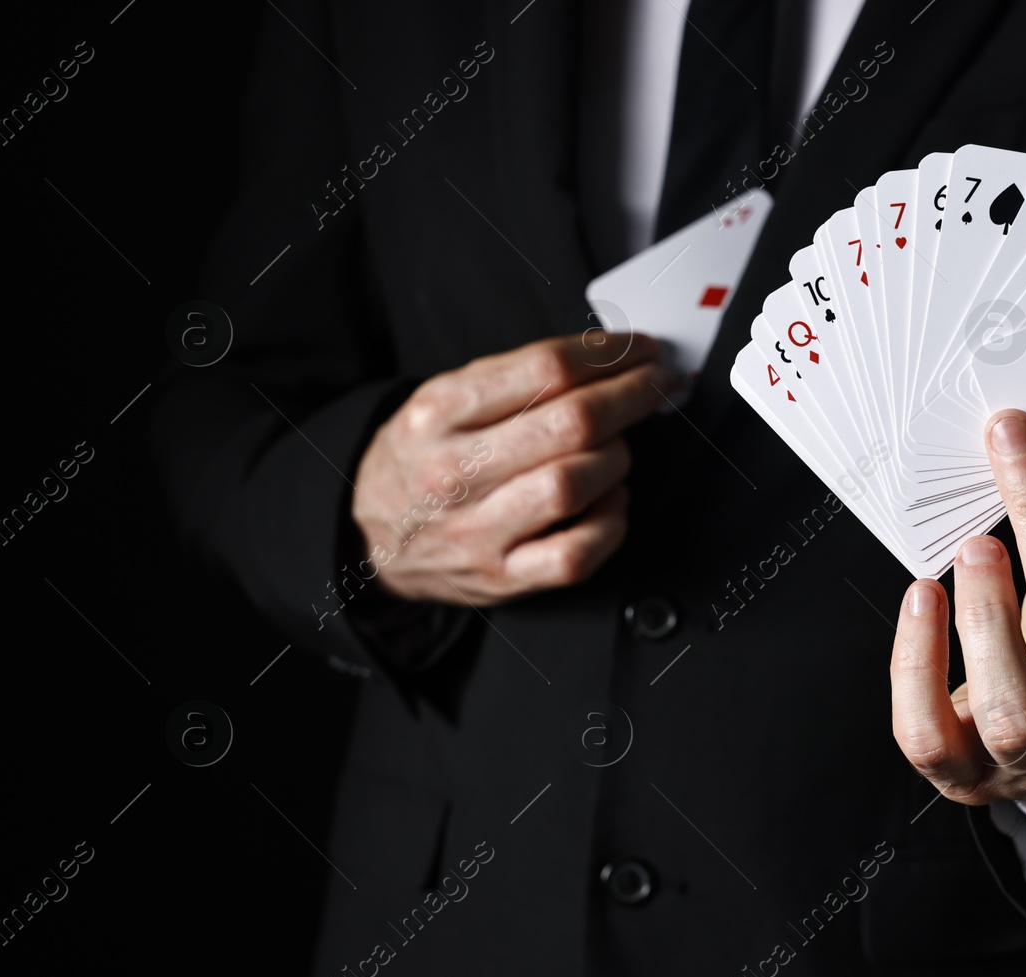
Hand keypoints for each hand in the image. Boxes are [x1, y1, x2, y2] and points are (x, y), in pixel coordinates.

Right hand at [351, 332, 674, 604]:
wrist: (369, 536)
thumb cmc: (423, 460)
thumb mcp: (443, 400)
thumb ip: (515, 378)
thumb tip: (607, 358)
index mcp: (438, 412)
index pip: (544, 369)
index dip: (609, 354)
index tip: (640, 349)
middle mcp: (455, 470)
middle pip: (571, 423)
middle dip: (632, 396)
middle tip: (656, 385)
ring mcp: (478, 529)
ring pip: (575, 484)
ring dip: (617, 457)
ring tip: (616, 447)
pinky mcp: (502, 577)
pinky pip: (576, 554)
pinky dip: (611, 523)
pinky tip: (610, 500)